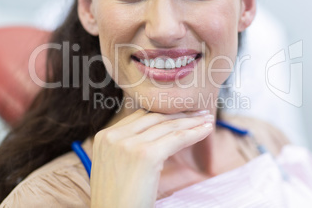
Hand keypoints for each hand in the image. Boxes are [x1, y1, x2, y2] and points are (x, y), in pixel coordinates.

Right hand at [90, 109, 213, 207]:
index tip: (181, 112)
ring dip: (192, 121)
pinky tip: (206, 130)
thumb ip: (127, 146)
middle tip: (199, 112)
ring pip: (168, 126)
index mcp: (104, 136)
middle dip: (180, 113)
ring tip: (208, 119)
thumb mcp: (115, 166)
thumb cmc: (118, 200)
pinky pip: (177, 138)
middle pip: (155, 117)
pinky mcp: (146, 155)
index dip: (164, 113)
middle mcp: (114, 136)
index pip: (140, 117)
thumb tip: (154, 135)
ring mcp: (129, 144)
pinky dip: (194, 133)